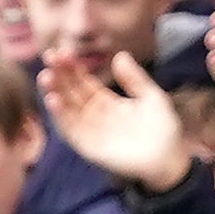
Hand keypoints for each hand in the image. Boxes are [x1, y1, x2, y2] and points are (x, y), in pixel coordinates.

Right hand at [37, 49, 190, 193]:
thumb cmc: (163, 130)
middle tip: (50, 57)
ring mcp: (87, 129)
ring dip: (54, 91)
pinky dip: (59, 114)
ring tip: (46, 76)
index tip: (62, 52)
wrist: (168, 161)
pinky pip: (68, 128)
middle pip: (70, 91)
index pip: (83, 81)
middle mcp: (92, 114)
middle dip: (59, 74)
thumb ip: (135, 79)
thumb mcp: (152, 98)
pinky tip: (53, 99)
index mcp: (106, 101)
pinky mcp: (85, 145)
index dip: (72, 67)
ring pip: (65, 107)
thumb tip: (119, 54)